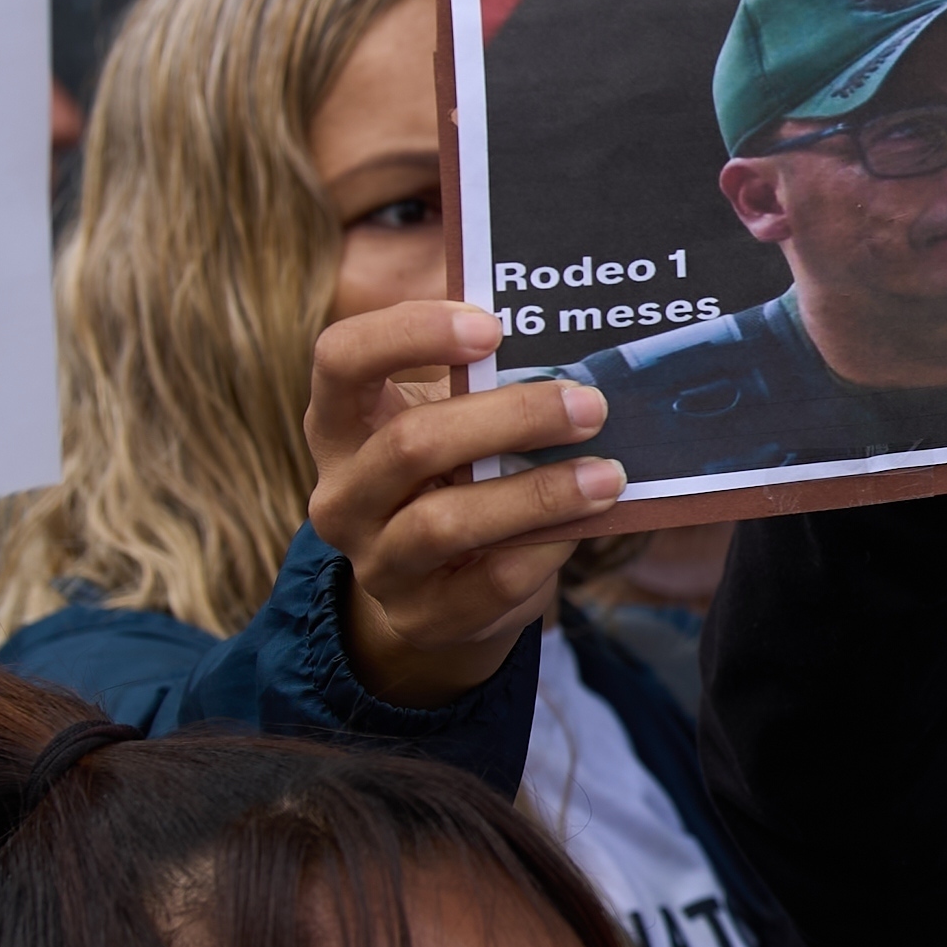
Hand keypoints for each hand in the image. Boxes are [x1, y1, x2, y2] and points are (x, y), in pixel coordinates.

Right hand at [305, 297, 619, 705]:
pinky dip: (545, 549)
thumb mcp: (449, 421)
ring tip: (607, 474)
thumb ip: (482, 381)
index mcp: (339, 424)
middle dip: (510, 418)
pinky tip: (586, 524)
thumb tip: (566, 338)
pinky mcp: (422, 618)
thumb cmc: (455, 474)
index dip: (409, 333)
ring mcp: (376, 563)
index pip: (341, 359)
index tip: (492, 328)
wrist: (441, 586)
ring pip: (445, 522)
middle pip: (410, 443)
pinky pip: (490, 581)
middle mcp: (342, 495)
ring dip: (537, 493)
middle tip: (588, 404)